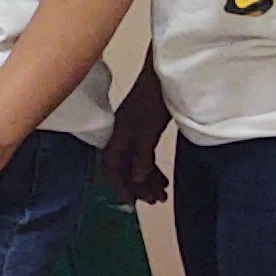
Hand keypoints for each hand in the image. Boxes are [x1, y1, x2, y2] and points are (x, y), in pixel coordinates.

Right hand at [105, 68, 171, 208]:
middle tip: (155, 201)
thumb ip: (141, 154)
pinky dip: (153, 168)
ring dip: (148, 180)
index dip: (120, 186)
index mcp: (118, 136)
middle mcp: (122, 136)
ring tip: (163, 194)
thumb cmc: (154, 98)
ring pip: (136, 163)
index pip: (112, 167)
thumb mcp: (148, 128)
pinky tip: (162, 177)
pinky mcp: (144, 129)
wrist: (164, 73)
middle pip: (124, 168)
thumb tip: (138, 179)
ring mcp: (133, 133)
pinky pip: (145, 155)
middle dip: (138, 187)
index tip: (132, 202)